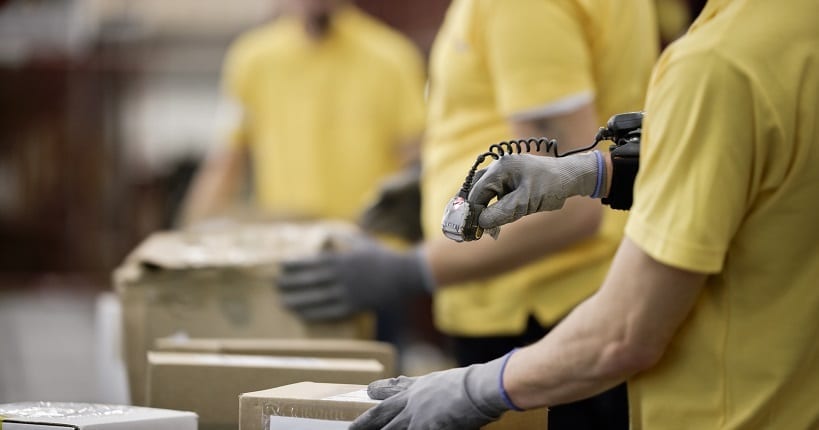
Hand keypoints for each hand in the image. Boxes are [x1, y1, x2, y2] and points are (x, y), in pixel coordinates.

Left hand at [277, 237, 430, 320]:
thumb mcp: (360, 241)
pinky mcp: (353, 307)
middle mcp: (342, 277)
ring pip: (316, 298)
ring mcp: (348, 293)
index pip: (311, 262)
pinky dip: (313, 313)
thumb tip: (322, 232)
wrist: (403, 275)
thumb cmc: (380, 256)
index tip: (280, 267)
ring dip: (298, 300)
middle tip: (276, 285)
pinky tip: (302, 314)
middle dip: (291, 284)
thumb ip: (341, 237)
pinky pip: (329, 312)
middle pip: (310, 281)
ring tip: (283, 302)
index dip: (294, 266)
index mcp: (342, 259)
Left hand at [350, 354, 517, 429]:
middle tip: (350, 429)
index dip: (380, 390)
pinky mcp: (428, 429)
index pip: (394, 389)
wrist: (480, 388)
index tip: (368, 391)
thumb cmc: (472, 383)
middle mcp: (413, 402)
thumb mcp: (447, 380)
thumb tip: (430, 384)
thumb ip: (433, 386)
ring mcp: (417, 418)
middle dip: (364, 423)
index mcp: (419, 387)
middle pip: (381, 414)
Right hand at [468, 152, 602, 229]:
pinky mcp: (508, 181)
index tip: (469, 231)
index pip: (477, 192)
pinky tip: (492, 224)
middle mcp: (498, 167)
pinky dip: (491, 208)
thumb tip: (480, 223)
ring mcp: (503, 173)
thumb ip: (501, 212)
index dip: (471, 212)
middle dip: (472, 211)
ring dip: (481, 211)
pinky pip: (493, 194)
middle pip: (475, 190)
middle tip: (469, 232)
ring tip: (480, 230)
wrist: (570, 178)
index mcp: (501, 168)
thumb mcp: (526, 202)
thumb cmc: (551, 186)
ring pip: (483, 193)